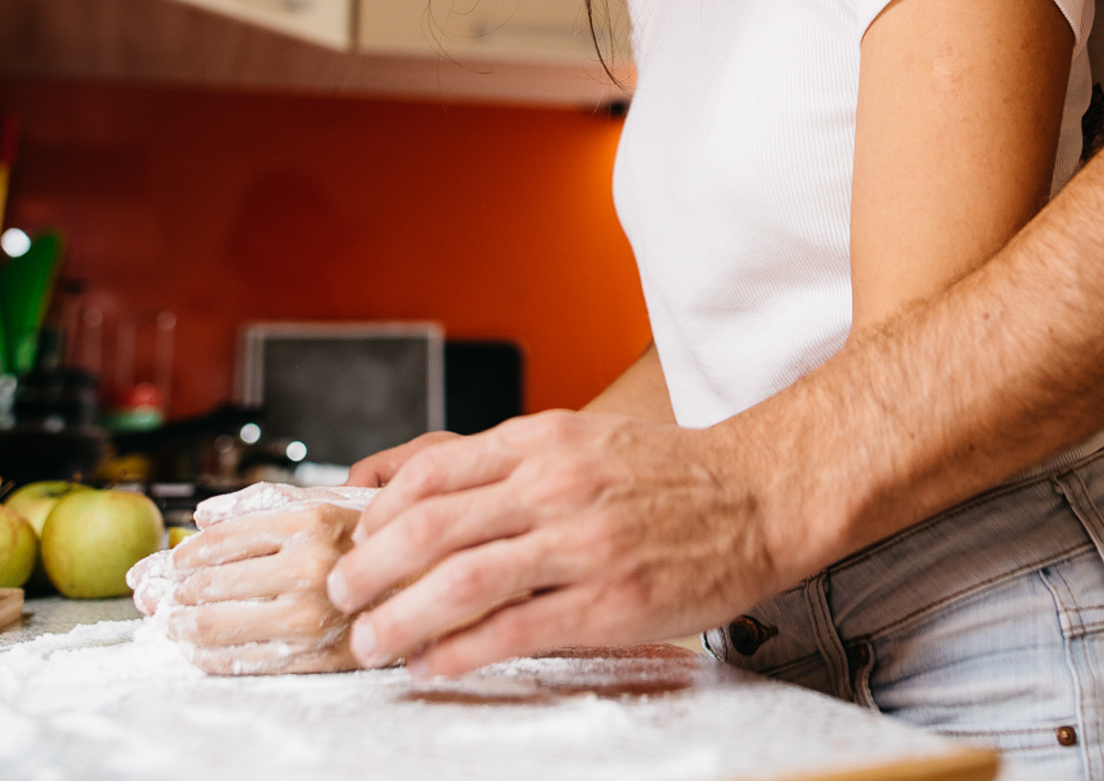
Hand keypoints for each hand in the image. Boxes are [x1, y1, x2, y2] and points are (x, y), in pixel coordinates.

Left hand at [163, 503, 363, 673]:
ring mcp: (312, 615)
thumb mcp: (329, 502)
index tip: (166, 562)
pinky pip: (239, 660)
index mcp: (312, 520)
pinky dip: (204, 655)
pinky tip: (194, 647)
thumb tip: (202, 514)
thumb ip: (263, 502)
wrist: (435, 586)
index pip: (221, 539)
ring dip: (177, 624)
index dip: (182, 553)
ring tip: (165, 620)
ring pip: (215, 624)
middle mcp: (311, 566)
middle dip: (168, 590)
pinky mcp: (314, 656)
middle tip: (148, 592)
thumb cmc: (378, 542)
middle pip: (209, 583)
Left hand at [329, 410, 787, 676]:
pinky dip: (459, 651)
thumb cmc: (668, 473)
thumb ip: (499, 461)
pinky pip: (514, 631)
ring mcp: (582, 545)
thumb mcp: (579, 440)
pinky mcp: (608, 601)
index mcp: (545, 440)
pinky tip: (433, 663)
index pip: (433, 473)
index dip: (378, 513)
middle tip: (342, 598)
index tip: (354, 540)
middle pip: (430, 529)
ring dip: (400, 619)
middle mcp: (556, 486)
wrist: (760, 495)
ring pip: (461, 583)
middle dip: (370, 571)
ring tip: (372, 641)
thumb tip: (403, 477)